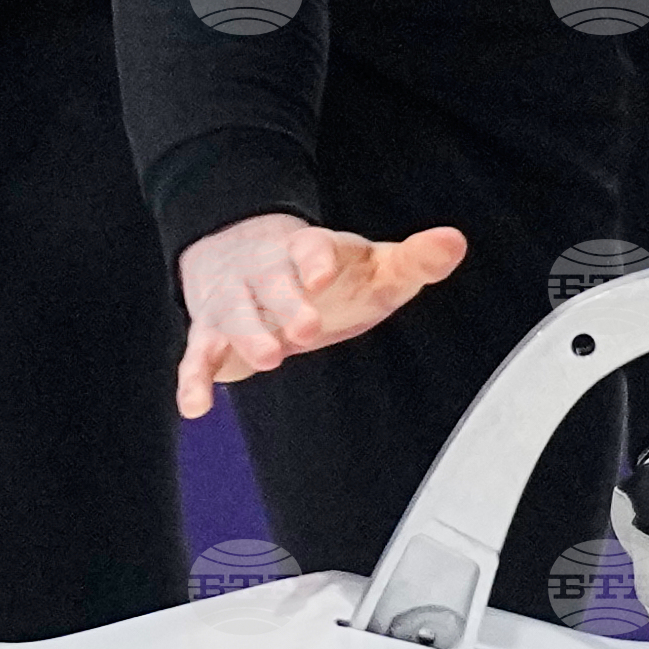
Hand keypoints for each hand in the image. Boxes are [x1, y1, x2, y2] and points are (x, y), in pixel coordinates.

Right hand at [176, 213, 467, 417]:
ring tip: (269, 358)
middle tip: (305, 328)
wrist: (244, 255)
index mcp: (306, 251)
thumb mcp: (373, 265)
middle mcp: (264, 273)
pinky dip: (194, 380)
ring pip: (235, 316)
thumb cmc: (327, 273)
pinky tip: (195, 407)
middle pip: (270, 283)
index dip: (314, 257)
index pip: (309, 246)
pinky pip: (198, 357)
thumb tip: (455, 242)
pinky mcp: (210, 336)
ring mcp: (234, 304)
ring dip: (248, 336)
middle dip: (285, 302)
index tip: (322, 270)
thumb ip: (414, 259)